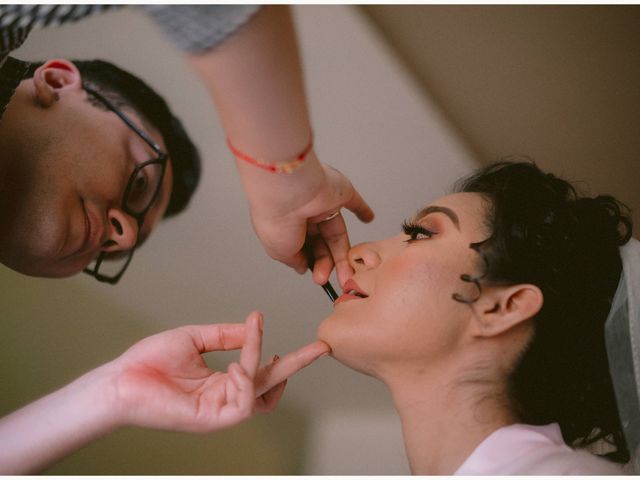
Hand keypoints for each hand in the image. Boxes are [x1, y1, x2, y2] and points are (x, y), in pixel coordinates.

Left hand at [108, 311, 328, 431]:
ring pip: (260, 393)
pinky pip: (242, 403)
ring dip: (262, 364)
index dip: (278, 355)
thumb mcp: (195, 339)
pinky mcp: (212, 420)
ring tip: (254, 340)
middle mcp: (226, 397)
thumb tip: (252, 325)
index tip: (269, 323)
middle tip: (320, 347)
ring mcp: (220, 411)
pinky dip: (246, 381)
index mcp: (222, 381)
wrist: (120, 381)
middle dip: (297, 365)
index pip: (261, 372)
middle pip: (272, 386)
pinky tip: (238, 365)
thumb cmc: (149, 363)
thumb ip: (225, 335)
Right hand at [250, 163, 373, 286]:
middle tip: (328, 279)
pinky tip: (368, 218)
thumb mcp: (280, 251)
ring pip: (337, 232)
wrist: (288, 190)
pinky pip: (354, 202)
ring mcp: (322, 203)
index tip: (317, 276)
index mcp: (286, 224)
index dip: (311, 263)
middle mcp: (303, 213)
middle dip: (326, 264)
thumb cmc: (276, 218)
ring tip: (345, 275)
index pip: (303, 247)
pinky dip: (362, 210)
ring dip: (342, 255)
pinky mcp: (339, 192)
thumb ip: (294, 260)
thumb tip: (302, 267)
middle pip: (322, 243)